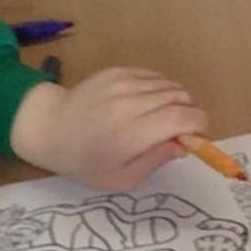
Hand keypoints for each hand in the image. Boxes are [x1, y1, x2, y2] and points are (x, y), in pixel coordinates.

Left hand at [8, 66, 211, 187]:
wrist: (50, 128)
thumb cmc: (86, 162)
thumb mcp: (122, 178)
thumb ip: (156, 161)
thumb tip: (184, 144)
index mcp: (131, 134)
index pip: (183, 118)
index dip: (200, 125)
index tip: (197, 137)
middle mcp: (129, 103)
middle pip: (181, 98)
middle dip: (189, 115)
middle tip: (178, 132)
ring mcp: (122, 83)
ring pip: (170, 85)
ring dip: (175, 102)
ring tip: (160, 118)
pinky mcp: (118, 71)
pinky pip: (154, 76)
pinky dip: (160, 90)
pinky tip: (147, 104)